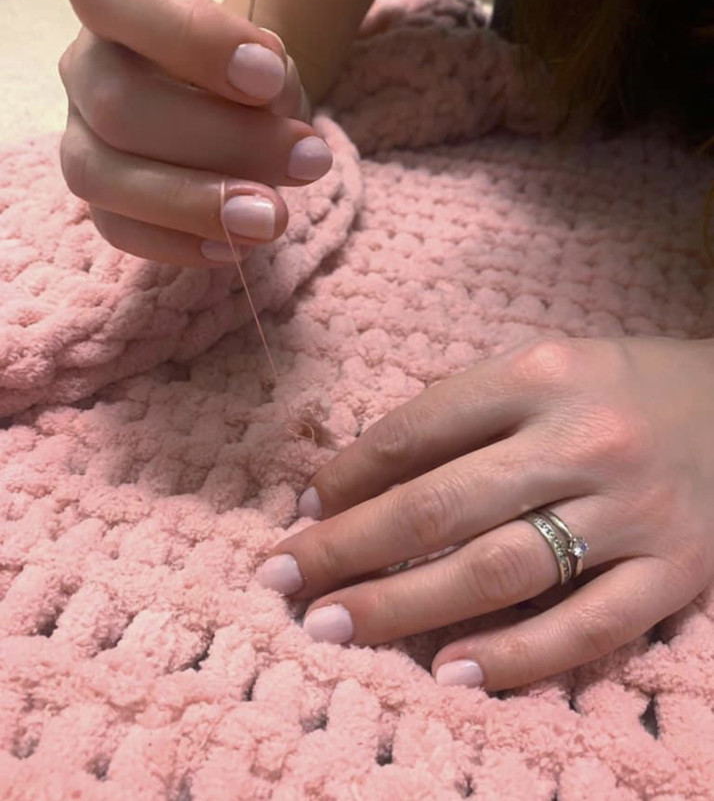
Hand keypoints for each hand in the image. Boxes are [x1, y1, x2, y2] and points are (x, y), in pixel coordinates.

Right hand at [59, 0, 328, 266]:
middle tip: (309, 162)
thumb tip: (272, 123)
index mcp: (113, 0)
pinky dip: (180, 244)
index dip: (189, 33)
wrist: (240, 108)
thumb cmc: (249, 72)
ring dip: (195, 204)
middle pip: (119, 103)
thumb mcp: (270, 59)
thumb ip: (270, 79)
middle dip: (224, 141)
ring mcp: (79, 137)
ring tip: (273, 219)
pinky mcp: (97, 201)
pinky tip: (237, 247)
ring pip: (101, 174)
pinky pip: (117, 231)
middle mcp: (84, 66)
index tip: (268, 76)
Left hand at [258, 337, 713, 690]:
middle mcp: (584, 440)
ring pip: (499, 573)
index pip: (419, 430)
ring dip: (405, 606)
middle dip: (349, 548)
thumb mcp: (541, 369)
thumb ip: (461, 413)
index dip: (350, 473)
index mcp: (542, 375)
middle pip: (441, 506)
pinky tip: (451, 673)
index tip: (307, 508)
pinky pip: (587, 628)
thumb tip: (361, 479)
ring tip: (335, 627)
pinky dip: (516, 657)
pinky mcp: (675, 571)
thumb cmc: (617, 386)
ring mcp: (632, 512)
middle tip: (285, 579)